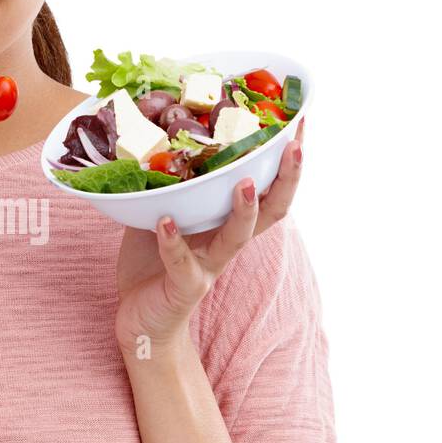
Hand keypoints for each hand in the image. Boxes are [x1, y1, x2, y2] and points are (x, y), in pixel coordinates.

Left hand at [115, 118, 304, 358]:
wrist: (141, 320)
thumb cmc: (153, 262)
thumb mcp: (161, 213)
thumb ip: (165, 184)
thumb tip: (152, 135)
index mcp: (227, 222)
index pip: (268, 187)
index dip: (286, 160)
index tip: (300, 122)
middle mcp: (227, 243)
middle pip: (272, 211)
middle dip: (286, 178)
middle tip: (294, 145)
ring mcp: (209, 266)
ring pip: (237, 238)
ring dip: (245, 210)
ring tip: (246, 183)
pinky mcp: (185, 287)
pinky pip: (182, 263)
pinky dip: (173, 241)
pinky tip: (165, 221)